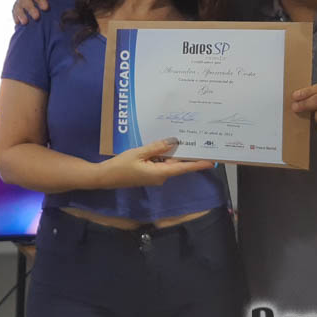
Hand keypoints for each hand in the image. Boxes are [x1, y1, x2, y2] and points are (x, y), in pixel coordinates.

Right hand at [97, 138, 213, 187]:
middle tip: (198, 142)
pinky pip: (160, 163)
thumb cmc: (120, 166)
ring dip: (173, 153)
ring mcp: (155, 176)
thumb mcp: (138, 153)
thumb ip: (156, 147)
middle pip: (177, 164)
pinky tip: (164, 145)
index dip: (197, 164)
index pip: (183, 168)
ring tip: (182, 139)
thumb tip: (173, 142)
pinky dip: (163, 155)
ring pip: (168, 163)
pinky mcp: (149, 174)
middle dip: (186, 154)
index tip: (211, 161)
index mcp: (160, 173)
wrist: (105, 177)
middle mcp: (160, 177)